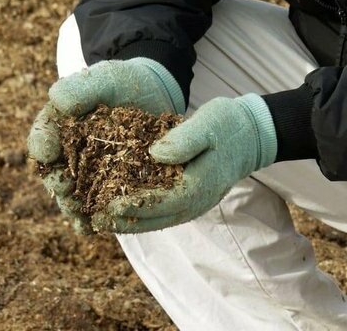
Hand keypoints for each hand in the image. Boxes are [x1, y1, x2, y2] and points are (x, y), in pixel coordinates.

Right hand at [27, 58, 184, 233]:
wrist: (152, 96)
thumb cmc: (122, 84)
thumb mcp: (104, 78)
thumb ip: (80, 88)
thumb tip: (56, 100)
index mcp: (58, 126)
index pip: (42, 137)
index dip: (42, 145)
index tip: (47, 150)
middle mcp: (66, 154)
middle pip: (53, 172)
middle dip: (56, 182)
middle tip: (63, 187)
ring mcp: (86, 174)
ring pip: (71, 195)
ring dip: (71, 206)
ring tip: (77, 213)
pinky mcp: (107, 188)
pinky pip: (94, 207)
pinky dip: (90, 219)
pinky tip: (92, 227)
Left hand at [92, 94, 276, 232]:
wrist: (251, 135)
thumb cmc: (228, 124)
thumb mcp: (208, 123)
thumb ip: (184, 139)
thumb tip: (155, 154)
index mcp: (200, 185)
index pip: (163, 203)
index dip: (134, 206)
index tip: (109, 206)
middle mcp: (196, 201)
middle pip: (156, 219)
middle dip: (125, 222)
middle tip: (96, 220)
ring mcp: (194, 203)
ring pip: (158, 220)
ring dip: (130, 222)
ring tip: (101, 220)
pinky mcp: (189, 197)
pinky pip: (162, 212)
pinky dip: (141, 214)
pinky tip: (120, 210)